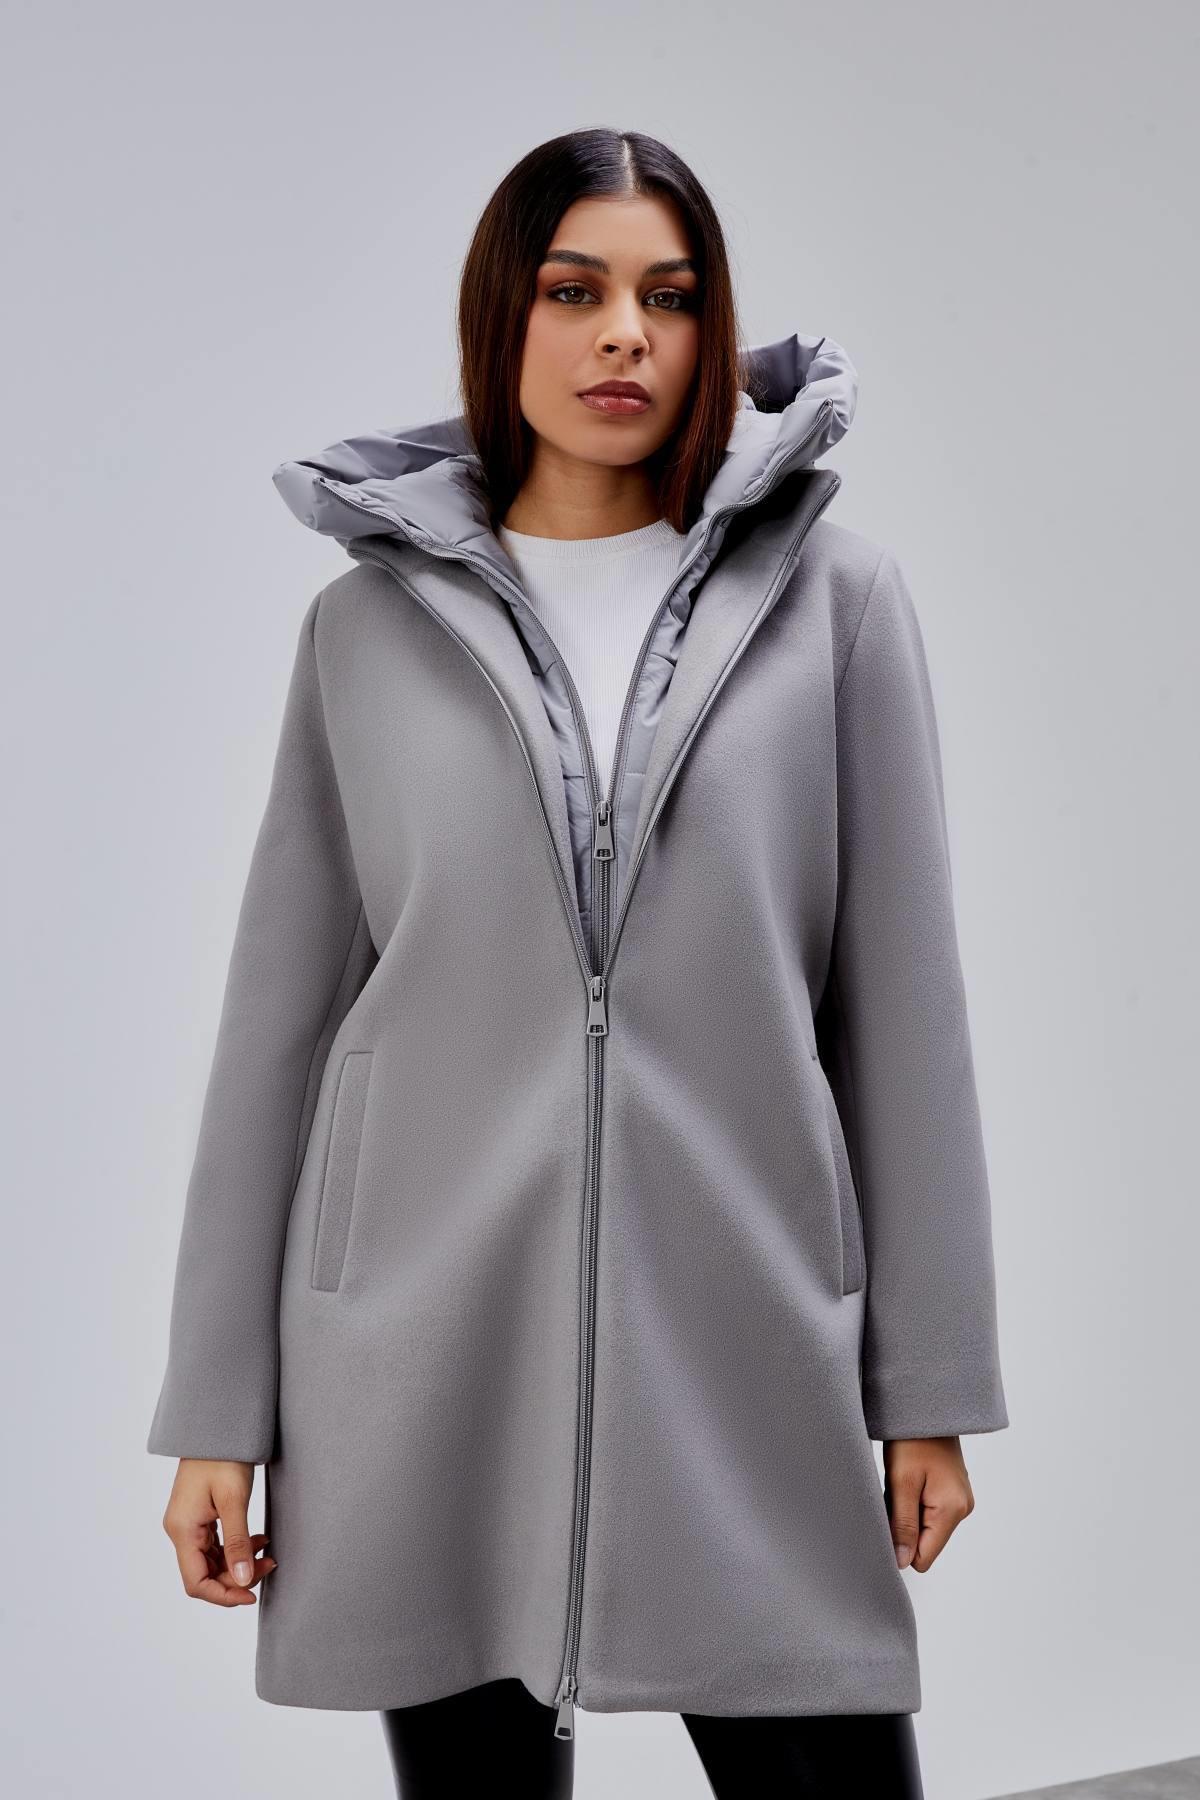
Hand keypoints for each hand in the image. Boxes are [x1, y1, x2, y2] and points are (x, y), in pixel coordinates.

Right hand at [161, 1459, 277, 1605]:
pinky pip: (216, 1545)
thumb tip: (243, 1581)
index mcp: (183, 1530)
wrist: (218, 1426)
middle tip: (269, 1564)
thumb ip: (238, 1543)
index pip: (196, 1583)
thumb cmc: (224, 1456)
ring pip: (212, 1561)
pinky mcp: (199, 1517)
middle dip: (237, 1577)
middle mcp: (181, 1531)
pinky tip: (258, 1540)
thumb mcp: (234, 1500)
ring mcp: (189, 1524)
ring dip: (239, 1563)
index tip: (252, 1595)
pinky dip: (236, 1548)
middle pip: (205, 1574)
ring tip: (268, 1552)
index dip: (223, 1595)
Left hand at [883, 1436, 974, 1572]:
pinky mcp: (952, 1492)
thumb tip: (902, 1562)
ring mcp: (959, 1500)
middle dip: (904, 1525)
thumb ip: (903, 1525)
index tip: (889, 1518)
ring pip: (925, 1526)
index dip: (902, 1545)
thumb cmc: (912, 1440)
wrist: (925, 1408)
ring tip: (903, 1483)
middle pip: (925, 1542)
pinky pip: (929, 1511)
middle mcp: (962, 1509)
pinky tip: (910, 1480)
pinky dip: (914, 1501)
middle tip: (896, 1493)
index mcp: (952, 1510)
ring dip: (908, 1511)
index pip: (924, 1557)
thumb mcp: (901, 1483)